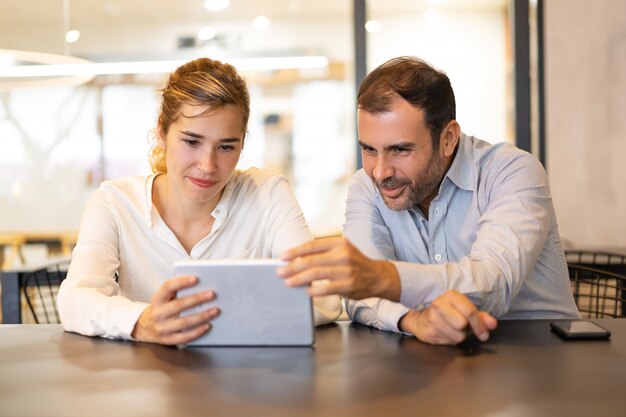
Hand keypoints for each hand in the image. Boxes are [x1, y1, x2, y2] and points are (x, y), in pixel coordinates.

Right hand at [131, 275, 218, 344]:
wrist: (146, 327)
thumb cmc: (163, 308)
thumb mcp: (165, 297)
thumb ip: (178, 290)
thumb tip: (201, 283)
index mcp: (157, 299)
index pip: (168, 287)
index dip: (181, 282)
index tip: (195, 278)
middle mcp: (157, 314)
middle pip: (178, 305)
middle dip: (196, 299)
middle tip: (211, 294)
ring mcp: (161, 328)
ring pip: (184, 322)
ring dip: (201, 316)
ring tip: (215, 310)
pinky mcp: (168, 340)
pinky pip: (184, 337)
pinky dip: (197, 331)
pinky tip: (208, 325)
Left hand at [278, 236, 400, 300]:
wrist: (378, 276)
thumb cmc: (354, 263)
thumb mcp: (342, 251)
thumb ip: (323, 253)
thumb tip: (297, 259)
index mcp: (339, 243)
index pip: (312, 245)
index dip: (295, 251)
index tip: (282, 257)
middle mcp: (343, 254)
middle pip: (312, 260)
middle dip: (293, 267)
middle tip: (280, 272)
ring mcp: (346, 270)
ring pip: (317, 274)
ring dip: (299, 278)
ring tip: (288, 282)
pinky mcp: (349, 285)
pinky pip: (327, 288)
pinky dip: (314, 290)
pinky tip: (306, 292)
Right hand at [399, 290, 496, 344]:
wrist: (422, 319)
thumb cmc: (448, 314)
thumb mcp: (465, 311)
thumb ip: (481, 317)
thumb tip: (492, 324)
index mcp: (450, 296)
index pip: (470, 312)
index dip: (479, 325)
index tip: (484, 335)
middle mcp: (439, 304)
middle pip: (462, 324)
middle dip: (466, 330)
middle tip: (462, 328)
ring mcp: (431, 318)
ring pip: (456, 335)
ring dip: (458, 336)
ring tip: (453, 330)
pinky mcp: (428, 331)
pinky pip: (448, 342)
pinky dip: (450, 341)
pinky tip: (445, 334)